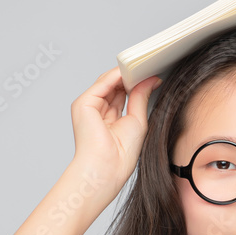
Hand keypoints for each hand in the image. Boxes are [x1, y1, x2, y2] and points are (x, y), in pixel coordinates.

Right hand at [69, 66, 161, 188]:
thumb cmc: (121, 154)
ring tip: (144, 66)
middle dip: (131, 76)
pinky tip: (132, 71)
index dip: (135, 83)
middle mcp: (96, 110)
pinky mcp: (84, 103)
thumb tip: (151, 80)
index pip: (121, 93)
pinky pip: (103, 83)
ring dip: (126, 73)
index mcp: (108, 118)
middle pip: (114, 86)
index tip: (152, 74)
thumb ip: (140, 97)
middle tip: (150, 66)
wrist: (107, 168)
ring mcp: (88, 106)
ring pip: (108, 82)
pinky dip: (117, 75)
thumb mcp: (137, 120)